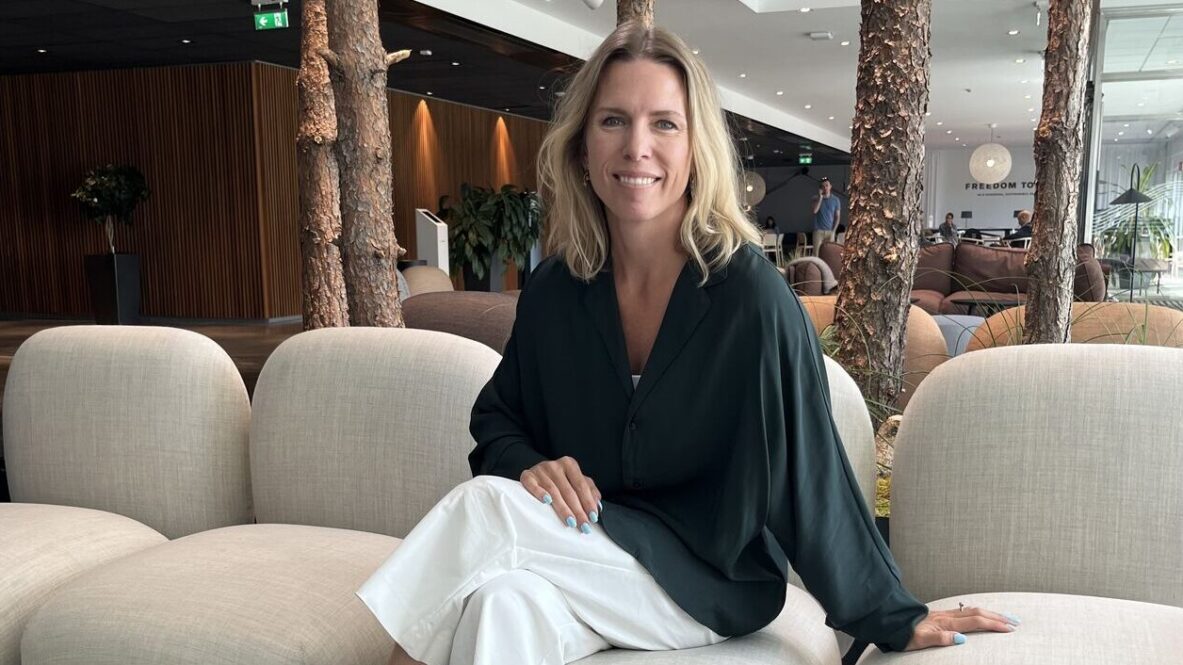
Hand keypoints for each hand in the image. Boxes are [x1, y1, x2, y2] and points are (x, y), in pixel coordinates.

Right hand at [520, 457, 602, 533]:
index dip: (588, 502)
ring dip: (563, 508)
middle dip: (578, 510)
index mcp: (569, 464)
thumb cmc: (558, 481)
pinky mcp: (527, 476)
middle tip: (584, 526)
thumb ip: (589, 490)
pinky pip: (532, 485)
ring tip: (570, 522)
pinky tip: (546, 501)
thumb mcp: (575, 482)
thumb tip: (597, 505)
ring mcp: (540, 470)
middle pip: (569, 491)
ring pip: (553, 491)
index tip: (593, 517)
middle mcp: (555, 465)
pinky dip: (539, 492)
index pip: (581, 485)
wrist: (534, 474)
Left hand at [904, 604, 1019, 649]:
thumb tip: (962, 640)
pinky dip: (978, 611)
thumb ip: (941, 639)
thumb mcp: (921, 641)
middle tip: (1015, 621)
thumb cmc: (905, 634)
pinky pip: (964, 610)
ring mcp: (944, 613)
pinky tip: (980, 613)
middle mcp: (947, 615)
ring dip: (990, 612)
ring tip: (1004, 616)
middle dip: (998, 616)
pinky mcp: (940, 613)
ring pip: (972, 609)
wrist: (891, 623)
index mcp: (946, 622)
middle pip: (978, 612)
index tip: (1009, 629)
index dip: (993, 624)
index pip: (976, 622)